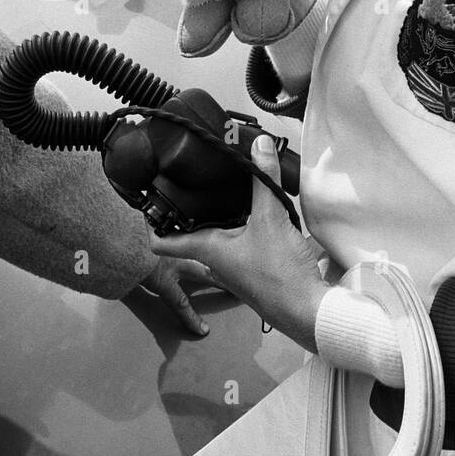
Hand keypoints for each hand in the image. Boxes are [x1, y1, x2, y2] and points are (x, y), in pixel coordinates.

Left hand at [150, 136, 329, 351]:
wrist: (308, 311)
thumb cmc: (280, 275)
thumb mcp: (271, 219)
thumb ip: (264, 179)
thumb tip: (258, 144)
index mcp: (207, 249)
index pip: (161, 241)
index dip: (149, 221)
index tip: (146, 198)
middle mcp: (215, 259)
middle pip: (188, 234)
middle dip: (188, 209)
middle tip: (188, 180)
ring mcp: (234, 267)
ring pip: (215, 237)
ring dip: (216, 217)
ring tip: (221, 189)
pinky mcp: (254, 268)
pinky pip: (238, 243)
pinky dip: (240, 226)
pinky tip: (257, 211)